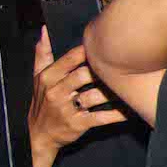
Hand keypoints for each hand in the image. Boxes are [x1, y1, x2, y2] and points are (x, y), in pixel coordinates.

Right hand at [28, 28, 125, 154]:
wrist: (39, 135)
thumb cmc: (42, 103)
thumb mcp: (37, 78)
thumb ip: (42, 54)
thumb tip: (44, 31)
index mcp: (48, 77)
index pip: (70, 59)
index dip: (89, 51)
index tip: (106, 45)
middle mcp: (56, 91)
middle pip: (84, 75)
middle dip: (103, 71)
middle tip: (123, 64)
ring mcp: (66, 109)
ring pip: (94, 96)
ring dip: (113, 91)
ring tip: (129, 85)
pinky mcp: (77, 124)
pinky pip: (100, 117)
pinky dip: (116, 114)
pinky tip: (129, 110)